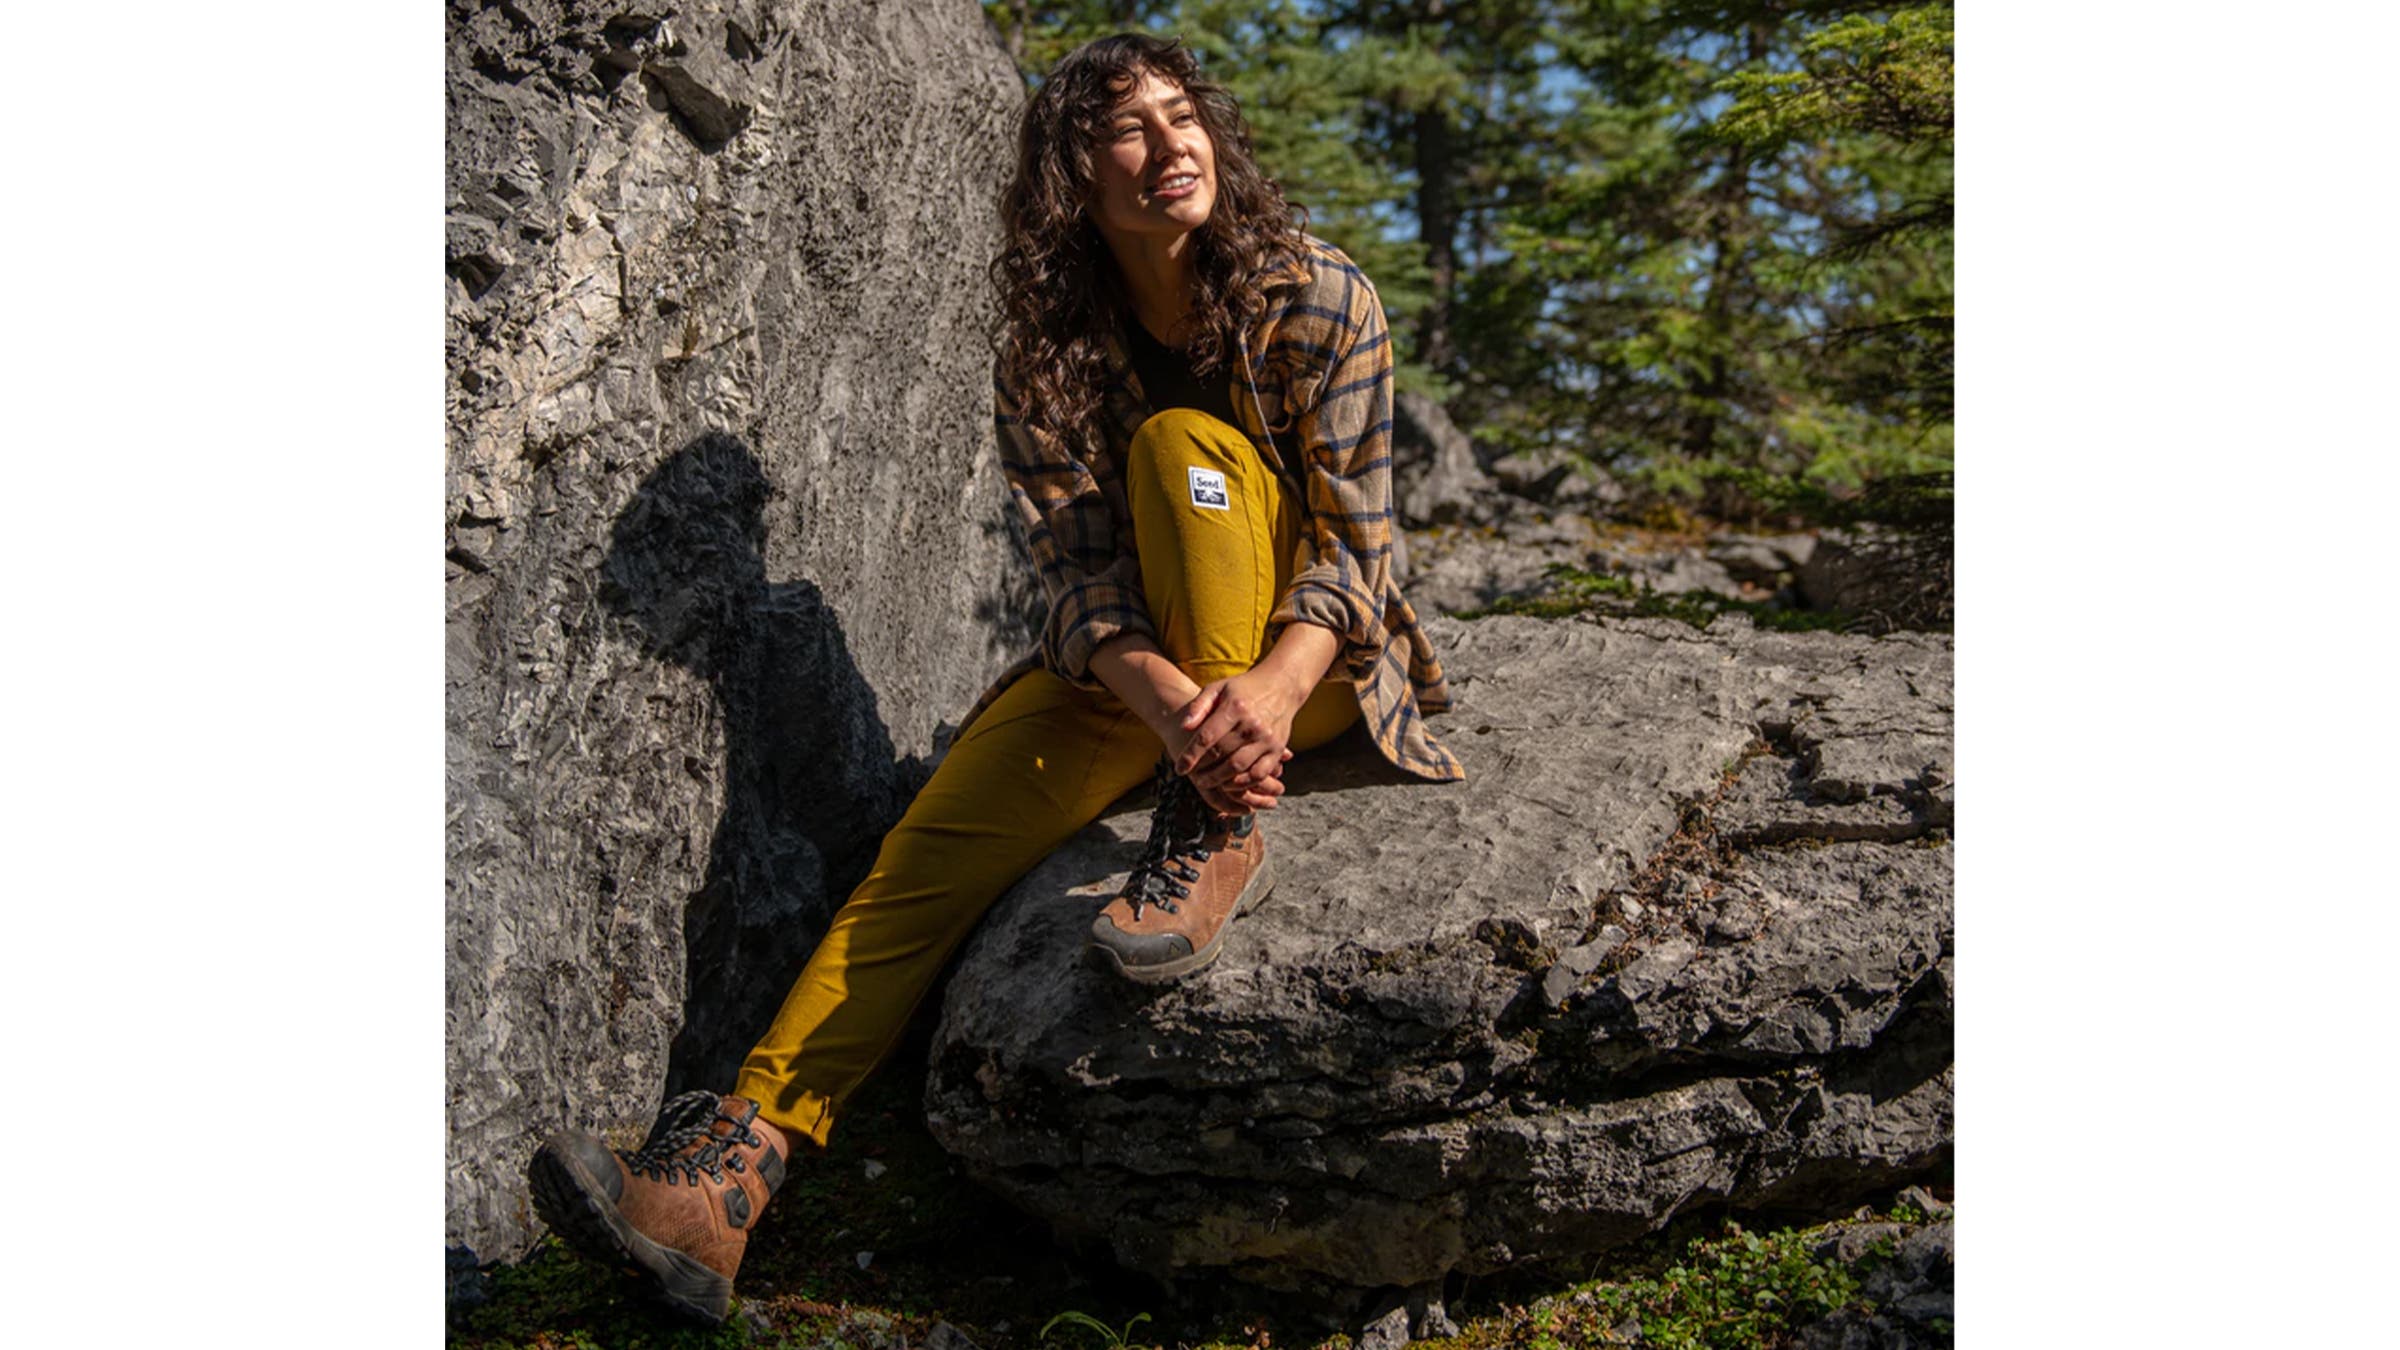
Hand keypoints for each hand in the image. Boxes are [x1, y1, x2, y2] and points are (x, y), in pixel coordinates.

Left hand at [1173, 669, 1302, 813]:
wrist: (1281, 686)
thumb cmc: (1243, 689)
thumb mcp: (1219, 688)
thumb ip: (1199, 706)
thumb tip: (1183, 727)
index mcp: (1235, 707)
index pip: (1207, 737)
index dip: (1190, 755)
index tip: (1179, 768)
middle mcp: (1252, 724)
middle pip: (1221, 754)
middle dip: (1203, 770)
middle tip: (1192, 779)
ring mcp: (1267, 738)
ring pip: (1238, 767)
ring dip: (1219, 780)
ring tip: (1206, 783)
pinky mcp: (1278, 750)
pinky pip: (1259, 774)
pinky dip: (1243, 783)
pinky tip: (1230, 784)